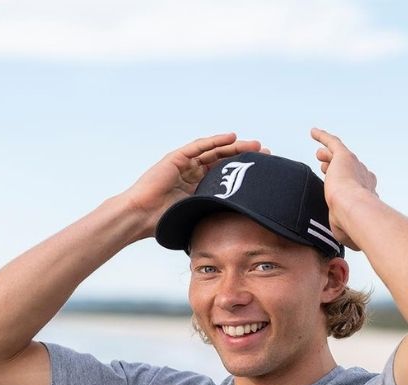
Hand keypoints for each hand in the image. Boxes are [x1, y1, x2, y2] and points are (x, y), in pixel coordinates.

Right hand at [124, 133, 264, 237]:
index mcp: (198, 187)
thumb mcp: (197, 215)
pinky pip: (198, 147)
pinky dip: (214, 141)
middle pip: (223, 160)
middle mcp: (193, 173)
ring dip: (234, 146)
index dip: (244, 172)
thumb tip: (239, 224)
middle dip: (244, 156)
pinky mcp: (176, 158)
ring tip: (254, 145)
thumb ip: (213, 212)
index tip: (263, 172)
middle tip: (265, 153)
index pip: (225, 175)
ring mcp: (185, 164)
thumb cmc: (165, 221)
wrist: (141, 216)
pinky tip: (230, 137)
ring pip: (214, 151)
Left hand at [311, 128, 377, 249]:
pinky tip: (313, 133)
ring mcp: (353, 166)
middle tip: (324, 166)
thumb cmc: (352, 226)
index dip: (344, 183)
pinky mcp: (343, 157)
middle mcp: (362, 177)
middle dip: (336, 166)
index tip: (334, 186)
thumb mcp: (345, 231)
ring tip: (319, 153)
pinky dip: (323, 137)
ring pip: (339, 156)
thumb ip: (342, 233)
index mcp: (365, 194)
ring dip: (329, 154)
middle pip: (348, 168)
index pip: (355, 185)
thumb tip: (339, 244)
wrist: (354, 212)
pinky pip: (333, 142)